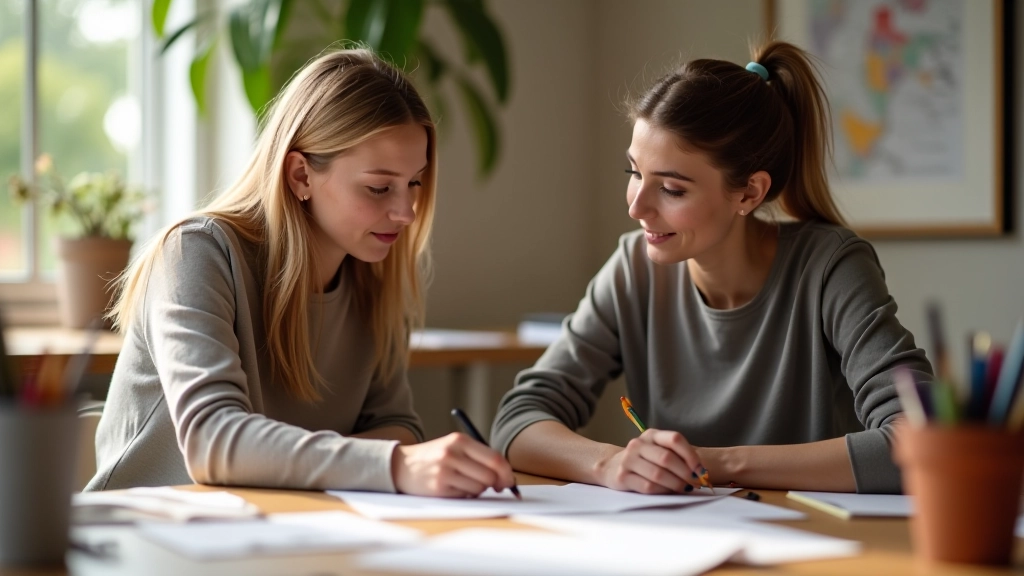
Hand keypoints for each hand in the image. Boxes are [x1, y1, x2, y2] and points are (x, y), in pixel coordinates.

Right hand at [391, 432, 515, 497]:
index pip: (494, 458)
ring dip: (478, 489)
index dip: (506, 472)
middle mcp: (452, 454)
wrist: (401, 465)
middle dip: (496, 484)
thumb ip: (478, 456)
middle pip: (490, 476)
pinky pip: (465, 496)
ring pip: (479, 488)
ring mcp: (445, 472)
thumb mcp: (454, 447)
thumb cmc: (434, 457)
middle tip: (495, 486)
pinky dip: (465, 494)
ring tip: (465, 482)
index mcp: (459, 440)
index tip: (509, 481)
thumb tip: (505, 475)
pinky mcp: (439, 488)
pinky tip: (454, 487)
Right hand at [595, 429, 705, 493]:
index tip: (701, 470)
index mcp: (651, 435)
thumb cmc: (643, 460)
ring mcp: (628, 460)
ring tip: (684, 489)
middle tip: (695, 483)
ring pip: (658, 474)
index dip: (691, 455)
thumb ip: (676, 456)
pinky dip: (663, 491)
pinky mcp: (622, 477)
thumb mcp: (657, 450)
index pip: (674, 439)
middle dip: (685, 473)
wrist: (611, 466)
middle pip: (667, 458)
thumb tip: (701, 472)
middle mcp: (638, 444)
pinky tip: (668, 492)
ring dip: (676, 484)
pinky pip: (648, 486)